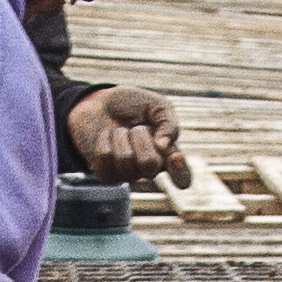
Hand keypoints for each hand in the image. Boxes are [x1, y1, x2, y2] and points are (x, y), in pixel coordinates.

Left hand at [65, 85, 188, 185]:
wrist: (100, 104)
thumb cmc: (132, 106)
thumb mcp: (156, 105)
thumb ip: (167, 122)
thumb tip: (164, 146)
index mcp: (168, 154)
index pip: (182, 177)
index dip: (180, 171)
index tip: (174, 156)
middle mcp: (151, 170)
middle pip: (150, 164)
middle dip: (140, 137)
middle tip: (137, 127)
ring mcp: (129, 174)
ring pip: (125, 159)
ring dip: (121, 135)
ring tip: (121, 130)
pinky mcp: (108, 175)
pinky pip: (106, 156)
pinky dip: (104, 138)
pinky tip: (107, 137)